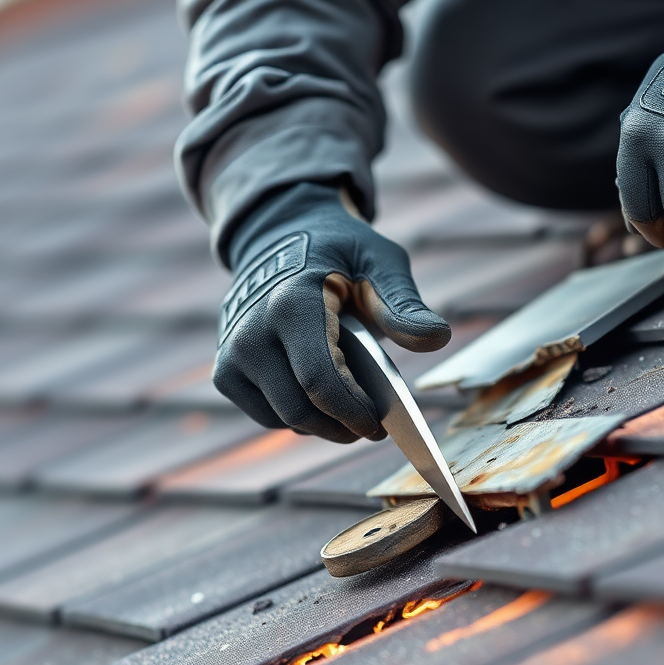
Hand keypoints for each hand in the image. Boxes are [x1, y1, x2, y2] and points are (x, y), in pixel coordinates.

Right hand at [214, 182, 449, 442]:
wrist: (278, 237)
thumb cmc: (339, 251)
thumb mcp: (380, 262)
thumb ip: (404, 303)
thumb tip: (438, 337)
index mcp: (291, 304)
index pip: (319, 380)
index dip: (352, 413)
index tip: (379, 427)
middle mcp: (252, 332)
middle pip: (300, 410)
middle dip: (342, 427)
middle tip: (373, 427)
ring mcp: (232, 354)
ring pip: (284, 419)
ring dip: (323, 424)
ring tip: (351, 409)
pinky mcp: (225, 371)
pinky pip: (267, 415)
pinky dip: (297, 418)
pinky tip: (321, 400)